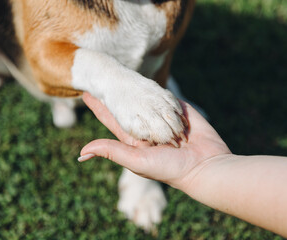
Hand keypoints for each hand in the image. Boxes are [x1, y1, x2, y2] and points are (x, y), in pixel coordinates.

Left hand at [79, 93, 230, 188]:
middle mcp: (148, 128)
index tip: (85, 94)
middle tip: (101, 78)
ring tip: (121, 76)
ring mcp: (164, 119)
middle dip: (115, 94)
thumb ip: (111, 152)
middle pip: (128, 106)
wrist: (205, 165)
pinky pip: (167, 98)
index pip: (113, 119)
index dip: (99, 107)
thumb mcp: (137, 160)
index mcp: (135, 139)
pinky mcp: (180, 111)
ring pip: (147, 100)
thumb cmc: (169, 167)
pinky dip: (159, 91)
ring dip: (135, 89)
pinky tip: (147, 81)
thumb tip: (81, 153)